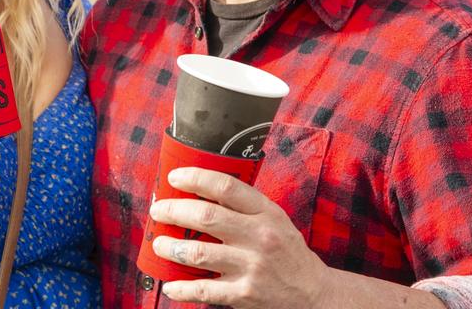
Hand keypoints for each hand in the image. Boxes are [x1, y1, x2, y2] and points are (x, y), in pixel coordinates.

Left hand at [149, 167, 327, 307]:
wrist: (313, 293)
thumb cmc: (287, 251)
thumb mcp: (274, 218)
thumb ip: (245, 205)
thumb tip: (201, 190)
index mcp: (265, 212)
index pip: (226, 186)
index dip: (195, 178)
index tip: (174, 177)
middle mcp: (259, 236)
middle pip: (206, 216)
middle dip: (174, 210)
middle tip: (159, 210)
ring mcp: (251, 266)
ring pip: (198, 252)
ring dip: (171, 247)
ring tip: (159, 244)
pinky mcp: (244, 294)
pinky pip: (204, 290)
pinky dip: (182, 288)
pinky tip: (170, 284)